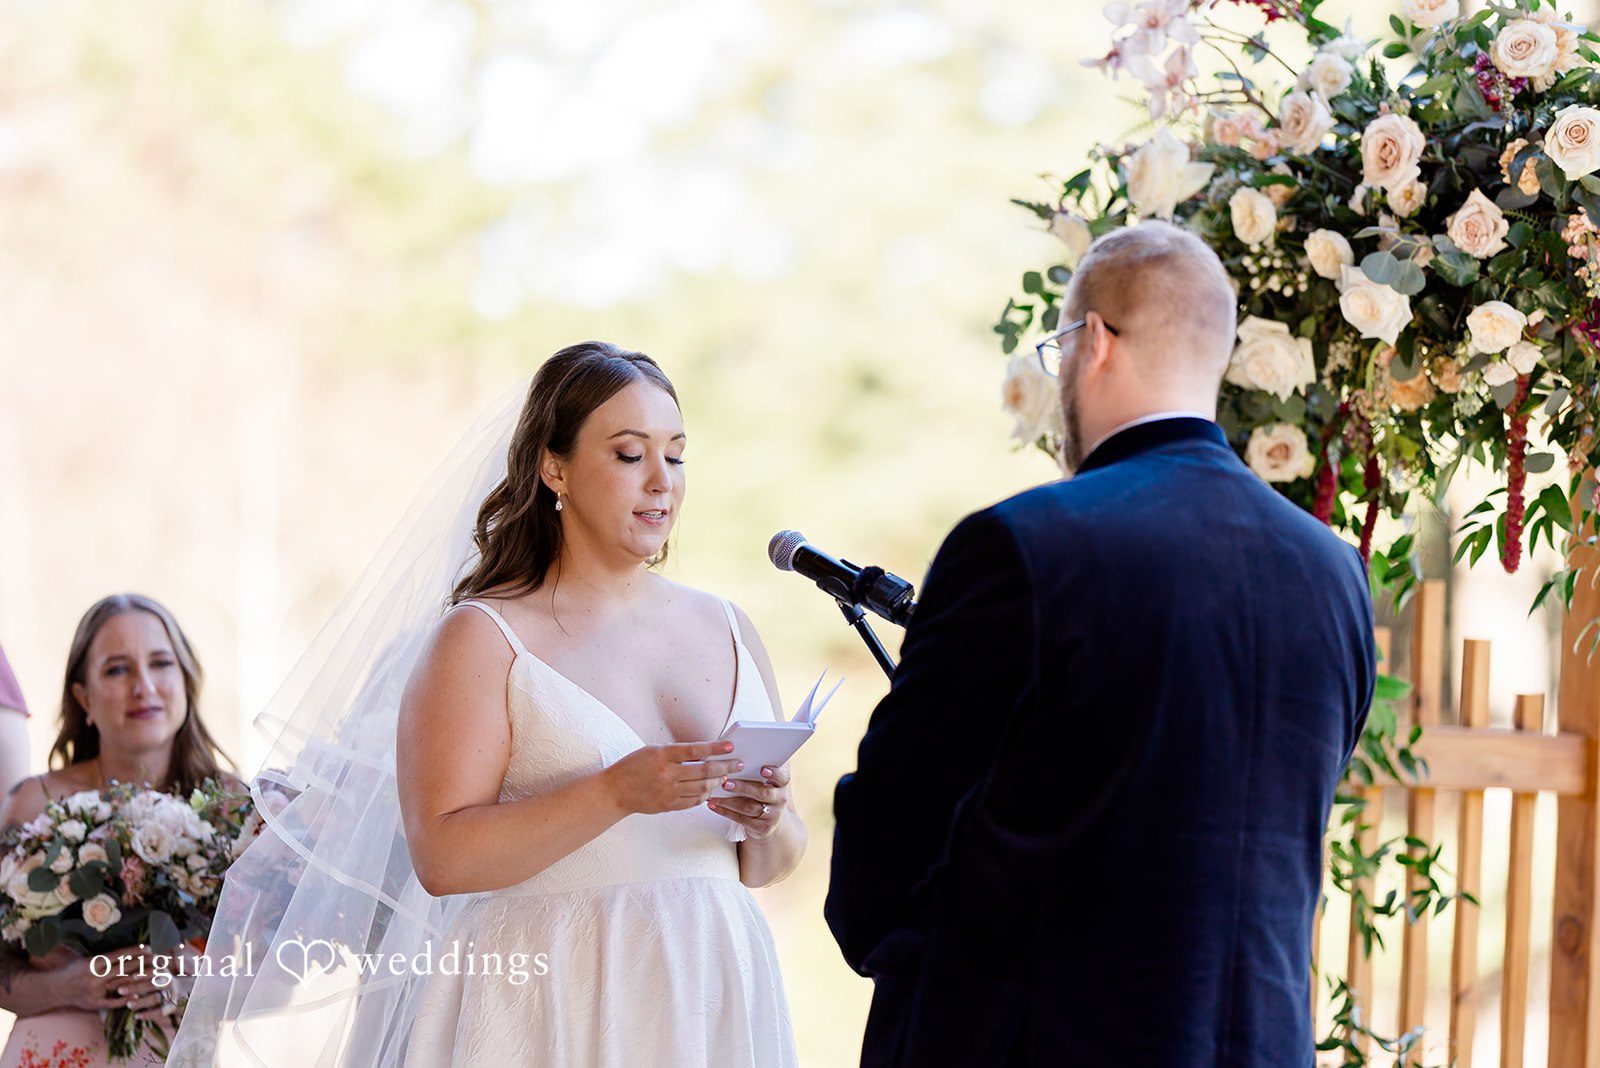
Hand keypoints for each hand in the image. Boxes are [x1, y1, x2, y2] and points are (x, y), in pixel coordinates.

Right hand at [44, 944, 170, 1017]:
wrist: (54, 989)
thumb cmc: (72, 970)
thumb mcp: (86, 959)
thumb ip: (105, 957)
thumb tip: (128, 951)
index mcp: (93, 963)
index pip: (118, 956)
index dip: (134, 951)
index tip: (148, 947)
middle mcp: (94, 977)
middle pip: (123, 969)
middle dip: (141, 963)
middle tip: (157, 958)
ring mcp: (95, 992)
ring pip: (121, 984)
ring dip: (137, 979)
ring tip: (152, 973)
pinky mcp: (94, 1004)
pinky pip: (112, 1002)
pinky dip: (125, 999)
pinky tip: (137, 995)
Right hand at [604, 740, 744, 815]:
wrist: (614, 791)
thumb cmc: (632, 767)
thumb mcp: (652, 751)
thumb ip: (677, 753)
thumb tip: (704, 754)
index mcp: (662, 755)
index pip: (695, 750)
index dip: (715, 748)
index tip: (730, 746)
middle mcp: (666, 774)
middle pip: (704, 771)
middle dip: (725, 767)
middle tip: (737, 764)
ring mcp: (668, 792)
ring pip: (702, 788)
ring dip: (717, 782)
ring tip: (726, 777)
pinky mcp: (668, 806)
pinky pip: (694, 801)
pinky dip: (705, 795)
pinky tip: (710, 789)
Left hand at [707, 764, 790, 840]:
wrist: (770, 820)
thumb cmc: (760, 791)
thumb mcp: (764, 781)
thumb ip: (753, 770)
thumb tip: (730, 756)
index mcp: (782, 784)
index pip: (782, 777)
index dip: (774, 773)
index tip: (762, 769)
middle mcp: (780, 799)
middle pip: (763, 793)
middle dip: (743, 787)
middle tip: (726, 783)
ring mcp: (772, 815)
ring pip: (749, 807)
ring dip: (729, 801)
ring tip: (713, 796)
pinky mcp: (762, 828)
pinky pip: (741, 819)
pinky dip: (725, 812)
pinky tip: (713, 805)